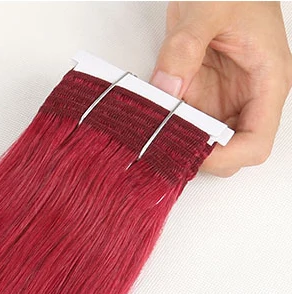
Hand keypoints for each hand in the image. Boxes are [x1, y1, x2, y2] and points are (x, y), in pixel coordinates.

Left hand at [151, 1, 291, 175]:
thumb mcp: (209, 7)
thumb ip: (185, 47)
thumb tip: (166, 86)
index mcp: (266, 82)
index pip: (255, 145)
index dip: (225, 158)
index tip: (192, 154)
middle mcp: (247, 97)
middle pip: (229, 154)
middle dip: (196, 155)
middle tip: (162, 142)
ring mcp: (222, 100)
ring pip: (202, 144)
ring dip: (176, 143)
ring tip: (151, 129)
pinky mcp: (200, 95)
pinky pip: (182, 125)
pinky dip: (164, 126)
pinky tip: (147, 116)